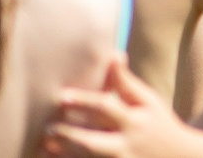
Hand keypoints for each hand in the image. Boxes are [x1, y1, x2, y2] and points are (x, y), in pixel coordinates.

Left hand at [47, 55, 202, 157]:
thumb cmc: (157, 123)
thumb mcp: (148, 101)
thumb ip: (126, 82)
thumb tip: (112, 54)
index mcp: (135, 120)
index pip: (106, 107)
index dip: (84, 101)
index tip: (62, 96)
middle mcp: (127, 144)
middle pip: (92, 142)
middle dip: (69, 136)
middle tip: (48, 128)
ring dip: (64, 154)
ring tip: (45, 145)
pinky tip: (53, 157)